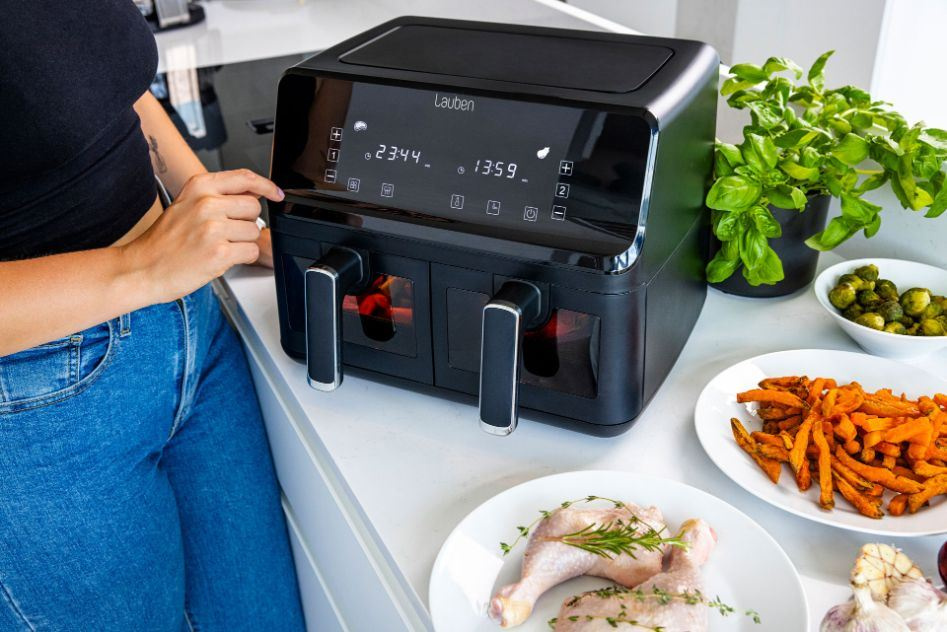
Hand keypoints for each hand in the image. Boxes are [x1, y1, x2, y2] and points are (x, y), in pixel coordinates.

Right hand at [122, 169, 283, 302]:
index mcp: (199, 187)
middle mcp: (207, 204)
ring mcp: (213, 228)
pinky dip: (242, 257)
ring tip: (218, 246)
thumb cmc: (163, 242)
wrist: (142, 268)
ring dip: (243, 242)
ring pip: (254, 231)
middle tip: (227, 233)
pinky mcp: (219, 252)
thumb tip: (254, 192)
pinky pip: (250, 251)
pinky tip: (221, 258)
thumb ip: (217, 196)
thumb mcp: (187, 205)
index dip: (266, 185)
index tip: (276, 193)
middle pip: (254, 207)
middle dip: (246, 221)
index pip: (244, 178)